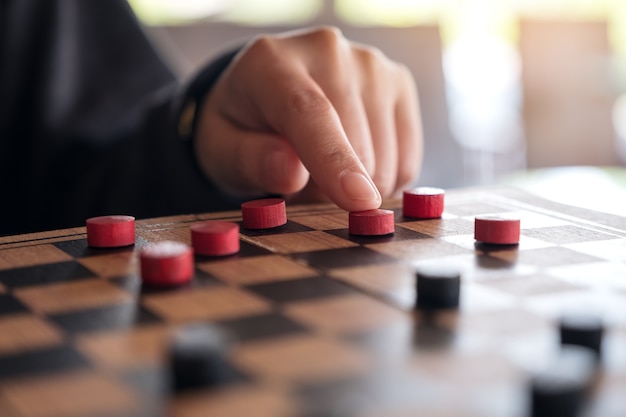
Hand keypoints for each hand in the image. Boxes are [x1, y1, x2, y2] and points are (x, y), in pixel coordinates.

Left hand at [194, 26, 422, 211]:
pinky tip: (354, 165)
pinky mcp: (399, 83)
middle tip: (298, 182)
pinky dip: (381, 180)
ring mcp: (371, 64)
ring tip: (322, 169)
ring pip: (385, 159)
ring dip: (354, 185)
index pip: (310, 112)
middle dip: (329, 188)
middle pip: (355, 145)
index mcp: (273, 62)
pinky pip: (405, 160)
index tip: (358, 200)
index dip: (334, 159)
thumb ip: (250, 160)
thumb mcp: (223, 149)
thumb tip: (291, 174)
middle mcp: (329, 50)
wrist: (268, 96)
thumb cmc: (242, 127)